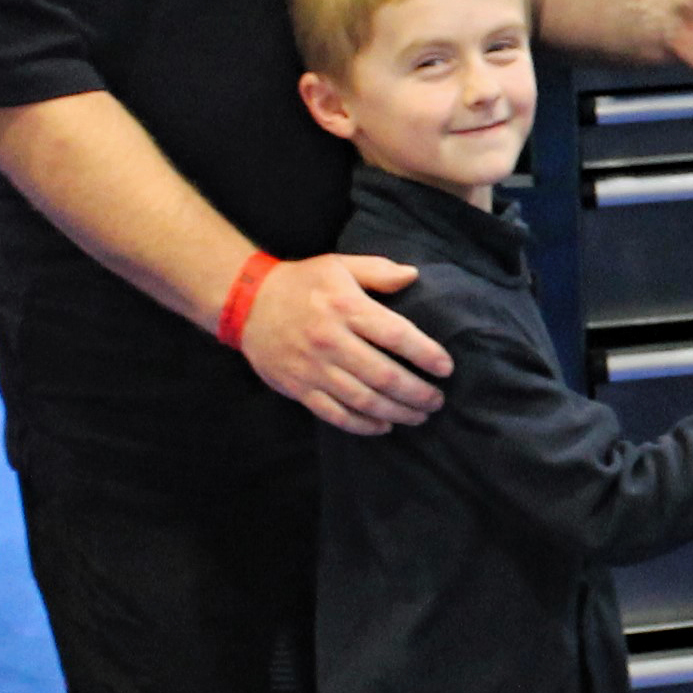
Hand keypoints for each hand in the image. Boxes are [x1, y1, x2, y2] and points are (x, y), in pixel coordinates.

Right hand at [238, 252, 452, 435]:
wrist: (246, 303)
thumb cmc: (301, 283)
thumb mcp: (339, 265)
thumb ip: (378, 271)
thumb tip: (414, 275)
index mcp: (346, 307)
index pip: (397, 335)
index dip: (426, 354)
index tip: (446, 368)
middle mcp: (331, 340)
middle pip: (384, 375)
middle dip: (417, 392)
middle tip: (437, 401)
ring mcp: (314, 368)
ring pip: (363, 399)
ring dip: (397, 412)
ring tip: (419, 416)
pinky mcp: (299, 388)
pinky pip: (335, 414)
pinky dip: (362, 425)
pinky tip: (384, 426)